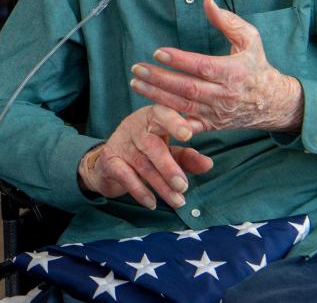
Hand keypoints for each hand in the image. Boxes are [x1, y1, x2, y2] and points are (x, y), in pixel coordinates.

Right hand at [77, 105, 212, 210]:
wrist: (108, 162)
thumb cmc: (146, 152)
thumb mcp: (168, 150)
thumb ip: (187, 157)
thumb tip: (208, 164)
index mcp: (152, 117)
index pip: (162, 113)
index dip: (174, 122)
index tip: (188, 135)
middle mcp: (134, 126)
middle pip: (151, 144)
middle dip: (169, 167)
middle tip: (183, 186)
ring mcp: (120, 142)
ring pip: (141, 164)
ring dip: (161, 185)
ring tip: (178, 201)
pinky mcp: (109, 160)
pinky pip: (125, 176)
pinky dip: (140, 191)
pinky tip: (152, 203)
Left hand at [129, 0, 303, 133]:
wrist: (271, 102)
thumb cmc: (256, 66)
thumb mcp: (250, 39)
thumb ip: (227, 20)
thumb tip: (206, 1)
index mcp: (234, 72)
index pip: (203, 67)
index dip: (180, 61)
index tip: (158, 52)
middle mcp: (225, 95)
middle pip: (188, 88)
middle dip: (160, 79)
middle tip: (138, 69)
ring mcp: (217, 113)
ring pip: (183, 106)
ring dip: (156, 95)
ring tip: (136, 84)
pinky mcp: (211, 125)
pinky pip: (187, 126)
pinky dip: (168, 120)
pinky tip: (149, 108)